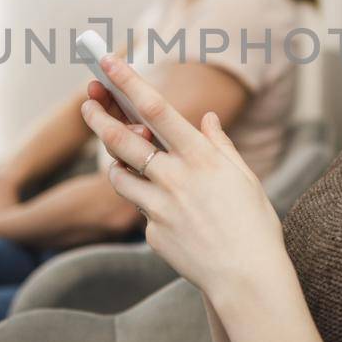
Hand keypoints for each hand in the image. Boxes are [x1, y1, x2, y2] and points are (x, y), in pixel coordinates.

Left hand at [79, 56, 286, 301]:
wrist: (248, 279)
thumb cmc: (254, 226)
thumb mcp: (244, 178)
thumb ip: (219, 146)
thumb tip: (207, 119)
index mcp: (201, 157)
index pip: (156, 109)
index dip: (128, 82)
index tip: (106, 62)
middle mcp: (175, 178)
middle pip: (122, 140)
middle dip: (98, 117)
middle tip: (87, 104)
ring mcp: (159, 207)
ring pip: (118, 176)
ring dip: (116, 163)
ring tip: (123, 159)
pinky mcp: (151, 233)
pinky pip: (140, 211)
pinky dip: (148, 205)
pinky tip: (172, 217)